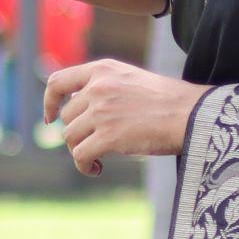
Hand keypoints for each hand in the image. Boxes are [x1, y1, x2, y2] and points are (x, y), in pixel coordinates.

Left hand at [44, 58, 207, 175]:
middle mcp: (98, 87)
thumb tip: (77, 109)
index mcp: (103, 70)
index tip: (51, 118)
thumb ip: (104, 88)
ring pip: (70, 137)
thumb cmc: (167, 101)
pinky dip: (84, 166)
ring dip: (80, 151)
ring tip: (98, 159)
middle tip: (94, 145)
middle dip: (76, 133)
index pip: (58, 81)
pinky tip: (97, 169)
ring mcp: (101, 111)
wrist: (190, 114)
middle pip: (67, 116)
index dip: (49, 102)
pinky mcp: (108, 136)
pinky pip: (80, 155)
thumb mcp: (131, 80)